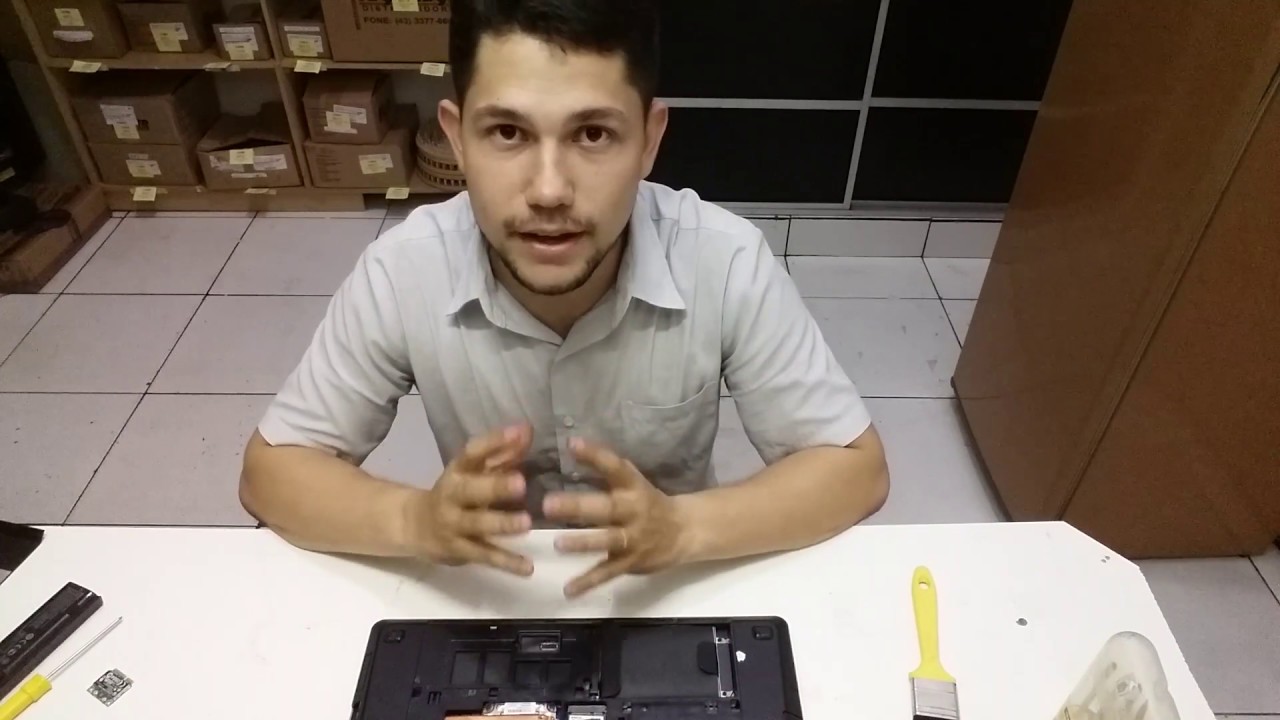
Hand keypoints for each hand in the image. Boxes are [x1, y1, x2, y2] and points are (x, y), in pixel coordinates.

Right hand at [407, 424, 535, 575]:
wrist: (414, 526)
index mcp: (457, 471)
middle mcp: (452, 496)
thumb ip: (503, 453)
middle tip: (521, 483)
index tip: (520, 432)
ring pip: (476, 525)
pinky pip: (484, 556)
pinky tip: (527, 567)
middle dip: (495, 487)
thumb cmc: (457, 493)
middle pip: (471, 490)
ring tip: (526, 524)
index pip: (472, 452)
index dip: (495, 441)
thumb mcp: (474, 471)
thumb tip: (528, 430)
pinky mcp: (460, 551)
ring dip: (501, 524)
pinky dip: (506, 562)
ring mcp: (453, 525)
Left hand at [543, 438, 690, 596]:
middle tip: (548, 504)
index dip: (595, 455)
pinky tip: (569, 590)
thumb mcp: (631, 480)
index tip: (572, 445)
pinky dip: (589, 582)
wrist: (684, 532)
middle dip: (578, 506)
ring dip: (583, 542)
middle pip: (606, 507)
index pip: (615, 468)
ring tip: (558, 544)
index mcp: (633, 487)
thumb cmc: (646, 502)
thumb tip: (571, 445)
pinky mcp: (631, 562)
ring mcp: (634, 538)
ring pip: (608, 540)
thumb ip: (604, 467)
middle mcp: (634, 511)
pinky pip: (608, 573)